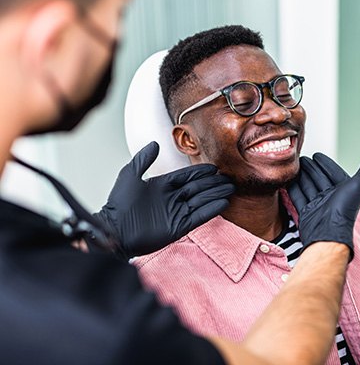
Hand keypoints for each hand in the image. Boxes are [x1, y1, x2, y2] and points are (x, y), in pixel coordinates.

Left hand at [94, 141, 234, 258]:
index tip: (214, 168)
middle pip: (198, 187)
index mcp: (162, 186)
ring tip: (230, 188)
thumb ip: (143, 159)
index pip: (186, 176)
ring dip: (216, 194)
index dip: (201, 172)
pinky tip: (223, 203)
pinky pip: (199, 216)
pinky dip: (212, 209)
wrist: (114, 229)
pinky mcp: (179, 226)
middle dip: (213, 183)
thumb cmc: (119, 203)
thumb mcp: (130, 175)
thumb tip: (155, 143)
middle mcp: (172, 198)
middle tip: (228, 178)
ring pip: (201, 200)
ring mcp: (177, 212)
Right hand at [288, 153, 359, 259]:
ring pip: (308, 186)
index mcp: (343, 191)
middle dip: (311, 167)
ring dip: (301, 175)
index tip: (317, 155)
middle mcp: (331, 198)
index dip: (326, 163)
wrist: (328, 235)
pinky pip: (298, 197)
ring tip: (295, 166)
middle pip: (319, 178)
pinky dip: (293, 188)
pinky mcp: (306, 213)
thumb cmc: (343, 211)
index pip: (333, 172)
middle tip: (302, 158)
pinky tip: (288, 180)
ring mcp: (318, 205)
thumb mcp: (358, 186)